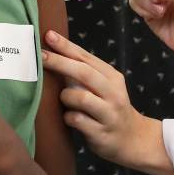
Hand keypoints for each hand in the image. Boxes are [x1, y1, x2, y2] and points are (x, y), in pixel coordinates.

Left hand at [40, 31, 173, 174]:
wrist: (132, 139)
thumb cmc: (110, 108)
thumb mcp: (104, 87)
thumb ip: (83, 73)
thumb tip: (53, 55)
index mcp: (112, 77)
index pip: (86, 57)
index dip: (66, 46)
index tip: (48, 35)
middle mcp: (113, 92)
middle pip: (84, 72)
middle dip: (60, 62)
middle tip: (41, 56)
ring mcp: (109, 113)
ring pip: (81, 97)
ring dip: (66, 97)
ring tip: (65, 101)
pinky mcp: (101, 133)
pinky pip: (77, 121)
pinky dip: (69, 117)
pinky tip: (70, 118)